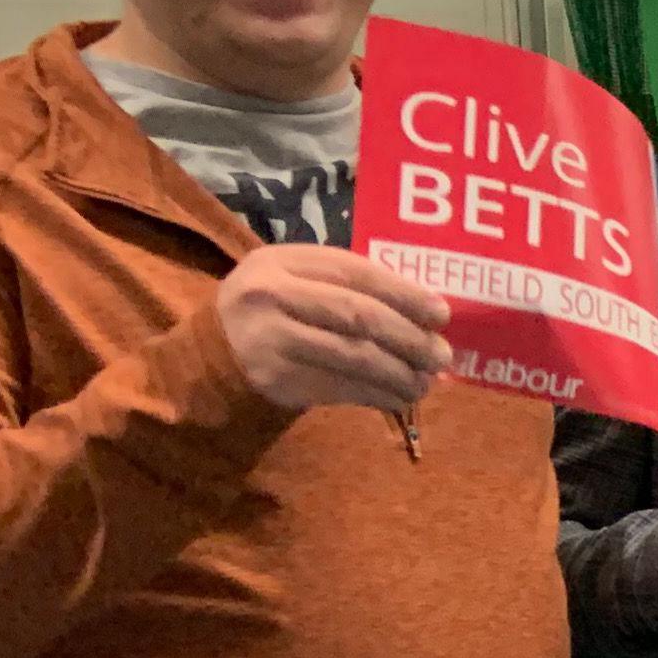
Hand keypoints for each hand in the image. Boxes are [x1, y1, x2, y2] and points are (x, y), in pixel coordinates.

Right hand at [216, 243, 449, 413]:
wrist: (215, 348)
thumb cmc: (275, 307)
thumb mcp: (298, 279)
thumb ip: (349, 285)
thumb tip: (426, 315)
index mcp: (282, 260)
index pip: (355, 272)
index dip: (404, 293)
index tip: (442, 315)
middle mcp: (270, 294)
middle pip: (357, 315)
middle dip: (409, 338)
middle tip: (442, 356)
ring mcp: (269, 338)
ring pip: (351, 356)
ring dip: (398, 373)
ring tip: (425, 383)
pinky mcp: (273, 379)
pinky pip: (337, 388)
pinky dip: (375, 394)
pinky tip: (398, 397)